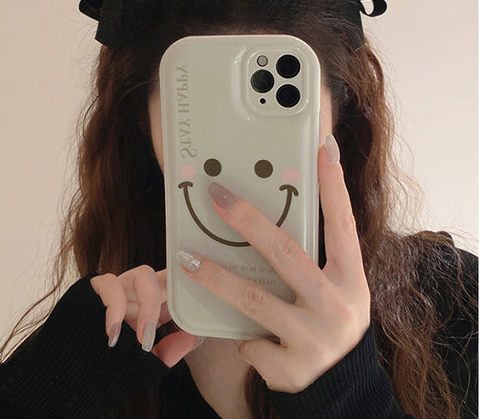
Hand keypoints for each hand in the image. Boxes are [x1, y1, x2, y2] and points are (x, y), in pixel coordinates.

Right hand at [90, 266, 202, 367]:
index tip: (191, 316)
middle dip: (168, 300)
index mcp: (153, 304)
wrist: (71, 373)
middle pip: (165, 277)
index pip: (175, 286)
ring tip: (141, 336)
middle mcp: (138, 292)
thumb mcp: (144, 362)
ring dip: (146, 304)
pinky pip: (108, 283)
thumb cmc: (112, 364)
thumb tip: (193, 337)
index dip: (185, 293)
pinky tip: (114, 332)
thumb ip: (168, 351)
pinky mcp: (95, 289)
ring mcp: (119, 288)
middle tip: (156, 334)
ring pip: (141, 274)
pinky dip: (114, 306)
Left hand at [177, 135, 370, 392]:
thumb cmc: (328, 323)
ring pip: (255, 299)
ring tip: (187, 260)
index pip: (342, 225)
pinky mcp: (292, 368)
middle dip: (248, 221)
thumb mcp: (333, 291)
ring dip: (216, 277)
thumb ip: (308, 262)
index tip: (324, 147)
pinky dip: (244, 338)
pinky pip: (251, 342)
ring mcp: (315, 338)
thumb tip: (265, 220)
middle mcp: (337, 305)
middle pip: (286, 254)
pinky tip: (247, 339)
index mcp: (350, 280)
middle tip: (217, 196)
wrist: (340, 389)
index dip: (334, 187)